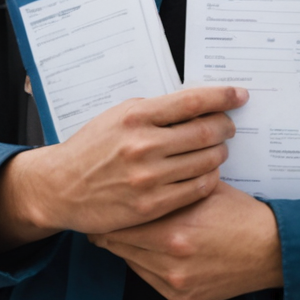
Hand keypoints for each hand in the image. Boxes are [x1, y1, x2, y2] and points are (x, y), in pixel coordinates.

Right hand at [0, 86, 244, 252]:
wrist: (61, 187)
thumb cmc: (90, 149)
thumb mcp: (116, 117)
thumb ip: (152, 111)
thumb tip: (192, 104)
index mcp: (135, 117)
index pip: (192, 101)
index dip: (222, 96)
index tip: (239, 95)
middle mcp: (143, 145)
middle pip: (206, 132)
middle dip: (226, 126)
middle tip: (229, 126)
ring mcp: (148, 177)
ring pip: (206, 161)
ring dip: (219, 153)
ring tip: (217, 149)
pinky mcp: (151, 205)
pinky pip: (197, 189)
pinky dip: (209, 178)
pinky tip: (206, 173)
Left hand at [91, 181, 283, 299]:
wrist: (271, 250)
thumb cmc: (240, 215)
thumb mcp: (204, 189)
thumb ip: (170, 184)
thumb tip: (139, 174)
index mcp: (174, 231)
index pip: (121, 222)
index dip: (112, 211)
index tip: (107, 202)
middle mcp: (170, 262)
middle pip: (118, 244)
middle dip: (114, 228)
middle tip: (111, 216)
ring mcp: (175, 284)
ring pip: (130, 262)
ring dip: (129, 246)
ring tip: (131, 230)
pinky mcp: (181, 298)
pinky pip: (148, 279)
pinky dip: (146, 264)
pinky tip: (152, 249)